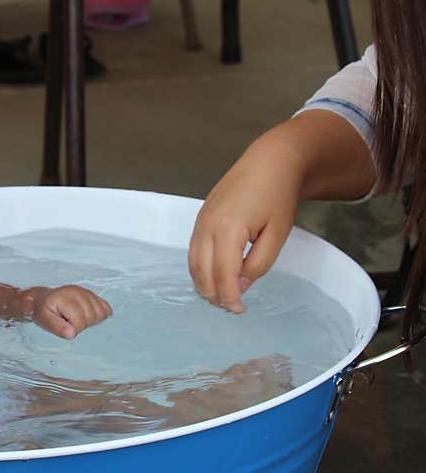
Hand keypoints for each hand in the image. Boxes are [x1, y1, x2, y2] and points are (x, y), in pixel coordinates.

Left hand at [32, 285, 112, 338]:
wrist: (43, 300)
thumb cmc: (44, 310)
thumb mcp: (44, 320)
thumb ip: (57, 328)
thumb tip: (71, 334)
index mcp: (66, 297)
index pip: (80, 321)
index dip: (74, 329)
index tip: (65, 326)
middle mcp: (78, 292)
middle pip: (92, 317)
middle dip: (82, 325)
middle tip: (69, 321)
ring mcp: (87, 292)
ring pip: (101, 313)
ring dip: (91, 321)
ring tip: (76, 318)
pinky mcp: (93, 295)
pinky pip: (106, 308)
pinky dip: (99, 315)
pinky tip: (87, 315)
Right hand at [188, 134, 304, 312]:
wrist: (269, 162)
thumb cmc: (277, 195)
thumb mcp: (277, 234)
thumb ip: (258, 264)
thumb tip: (239, 286)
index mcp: (228, 229)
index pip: (223, 275)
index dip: (230, 297)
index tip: (241, 310)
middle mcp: (207, 225)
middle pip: (202, 272)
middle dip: (215, 295)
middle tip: (232, 308)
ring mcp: (200, 221)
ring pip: (193, 264)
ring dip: (204, 285)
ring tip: (222, 297)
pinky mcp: (200, 218)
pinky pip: (193, 251)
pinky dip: (200, 269)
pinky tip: (213, 277)